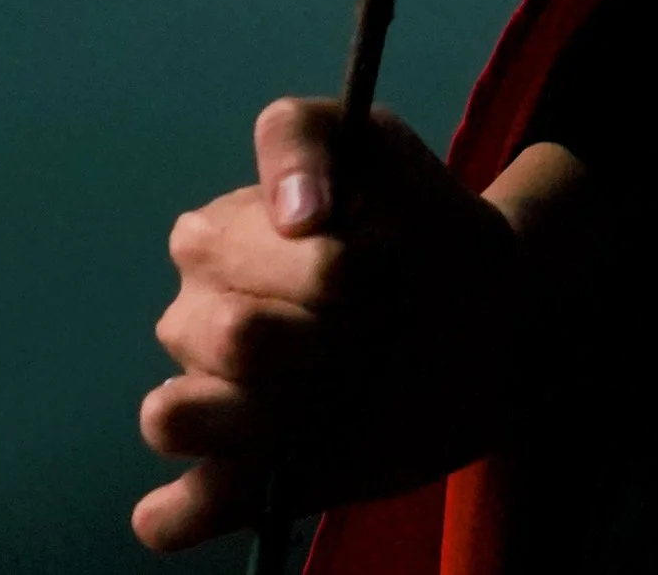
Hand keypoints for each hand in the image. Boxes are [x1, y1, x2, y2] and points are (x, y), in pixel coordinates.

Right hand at [134, 100, 594, 553]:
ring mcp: (211, 403)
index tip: (381, 255)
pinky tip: (260, 473)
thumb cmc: (421, 226)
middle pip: (227, 335)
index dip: (318, 263)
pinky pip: (170, 514)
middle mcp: (195, 319)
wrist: (487, 321)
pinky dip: (186, 510)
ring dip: (268, 410)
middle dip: (322, 332)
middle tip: (378, 321)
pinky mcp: (237, 481)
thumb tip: (296, 215)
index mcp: (214, 238)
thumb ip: (308, 143)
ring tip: (339, 387)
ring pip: (176, 416)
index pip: (226, 249)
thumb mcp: (379, 147)